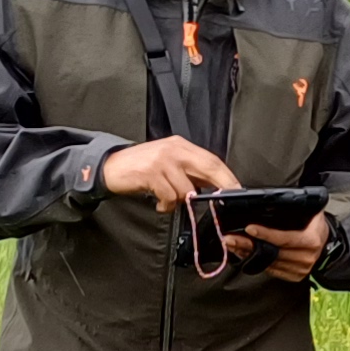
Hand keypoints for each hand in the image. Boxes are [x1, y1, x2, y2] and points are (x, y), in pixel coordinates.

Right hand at [97, 136, 239, 212]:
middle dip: (221, 187)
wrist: (110, 167)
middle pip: (208, 167)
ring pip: (186, 188)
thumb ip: (190, 173)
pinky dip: (166, 204)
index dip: (227, 176)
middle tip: (224, 202)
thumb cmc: (141, 168)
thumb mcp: (168, 164)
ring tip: (167, 200)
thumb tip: (215, 188)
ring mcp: (162, 159)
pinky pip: (169, 195)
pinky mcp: (151, 172)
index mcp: (181, 145)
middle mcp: (174, 149)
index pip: (211, 159)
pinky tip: (159, 203)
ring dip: (179, 201)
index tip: (239, 190)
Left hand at [231, 214, 332, 283]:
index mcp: (311, 240)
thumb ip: (297, 206)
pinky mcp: (294, 276)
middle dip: (249, 245)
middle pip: (273, 252)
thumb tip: (272, 199)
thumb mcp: (312, 210)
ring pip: (269, 263)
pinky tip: (243, 253)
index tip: (249, 228)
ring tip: (232, 244)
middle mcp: (306, 257)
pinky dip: (256, 262)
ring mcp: (300, 269)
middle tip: (230, 239)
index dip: (266, 234)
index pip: (285, 238)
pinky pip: (271, 270)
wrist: (326, 242)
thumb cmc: (314, 223)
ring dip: (248, 254)